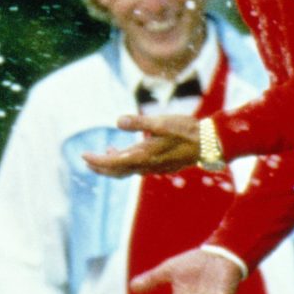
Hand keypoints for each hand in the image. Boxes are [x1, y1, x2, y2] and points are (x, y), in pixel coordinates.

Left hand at [80, 113, 200, 177]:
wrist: (210, 144)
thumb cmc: (186, 131)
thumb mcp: (161, 122)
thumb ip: (139, 121)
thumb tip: (118, 121)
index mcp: (144, 156)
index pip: (113, 163)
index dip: (97, 161)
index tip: (83, 156)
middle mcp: (147, 165)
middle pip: (117, 171)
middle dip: (100, 167)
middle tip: (86, 160)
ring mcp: (155, 167)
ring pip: (128, 170)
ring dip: (112, 165)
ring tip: (103, 153)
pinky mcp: (161, 165)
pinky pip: (137, 167)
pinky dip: (126, 162)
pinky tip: (126, 150)